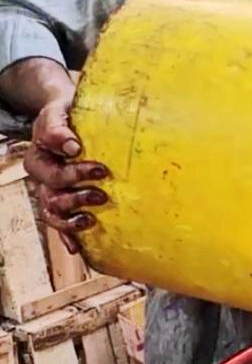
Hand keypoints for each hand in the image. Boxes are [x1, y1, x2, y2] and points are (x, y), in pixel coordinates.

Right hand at [22, 95, 107, 252]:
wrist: (67, 117)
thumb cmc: (63, 115)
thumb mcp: (56, 114)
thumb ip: (58, 129)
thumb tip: (72, 147)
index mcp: (38, 160)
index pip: (53, 174)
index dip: (75, 175)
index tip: (100, 170)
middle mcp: (42, 181)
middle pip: (53, 197)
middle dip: (77, 199)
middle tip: (101, 196)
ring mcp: (52, 193)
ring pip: (54, 214)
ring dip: (71, 222)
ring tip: (90, 221)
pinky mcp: (65, 201)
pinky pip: (61, 224)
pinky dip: (68, 237)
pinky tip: (78, 249)